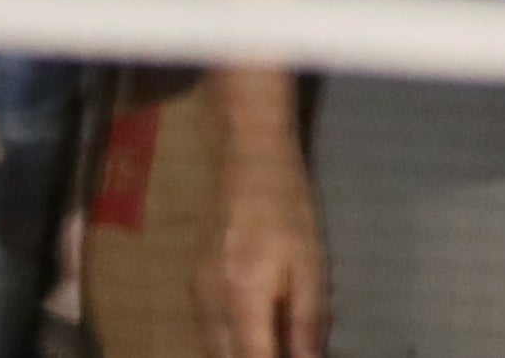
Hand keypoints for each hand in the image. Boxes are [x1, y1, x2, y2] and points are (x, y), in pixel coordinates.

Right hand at [199, 124, 326, 357]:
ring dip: (242, 353)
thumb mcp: (311, 264)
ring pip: (213, 350)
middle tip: (288, 350)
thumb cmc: (289, 210)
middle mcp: (210, 305)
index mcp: (242, 297)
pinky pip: (207, 333)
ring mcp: (196, 297)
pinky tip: (256, 335)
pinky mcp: (193, 289)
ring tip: (276, 342)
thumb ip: (308, 319)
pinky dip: (230, 344)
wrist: (249, 165)